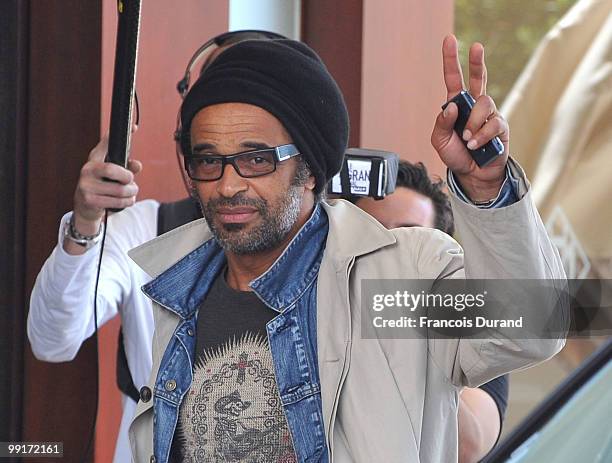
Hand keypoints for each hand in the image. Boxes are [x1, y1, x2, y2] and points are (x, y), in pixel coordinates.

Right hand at [72, 137, 141, 234]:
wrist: (86, 208)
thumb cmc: (103, 187)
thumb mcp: (113, 176)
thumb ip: (127, 169)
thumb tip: (137, 165)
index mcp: (94, 159)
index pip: (107, 144)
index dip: (118, 135)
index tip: (134, 127)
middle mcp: (87, 170)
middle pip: (114, 170)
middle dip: (128, 178)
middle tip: (131, 181)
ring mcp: (86, 185)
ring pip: (120, 190)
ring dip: (131, 193)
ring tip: (130, 193)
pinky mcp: (90, 200)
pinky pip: (118, 202)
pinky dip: (127, 202)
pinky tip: (124, 201)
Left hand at [431, 35, 508, 201]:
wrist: (472, 174)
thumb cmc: (456, 155)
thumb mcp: (439, 140)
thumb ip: (442, 123)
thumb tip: (451, 106)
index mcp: (457, 105)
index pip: (454, 79)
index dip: (451, 61)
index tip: (449, 40)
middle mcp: (474, 106)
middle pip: (479, 78)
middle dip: (477, 61)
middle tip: (476, 46)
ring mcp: (489, 114)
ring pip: (484, 103)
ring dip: (472, 122)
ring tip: (467, 139)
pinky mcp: (500, 127)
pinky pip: (493, 124)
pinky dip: (481, 136)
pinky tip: (475, 145)